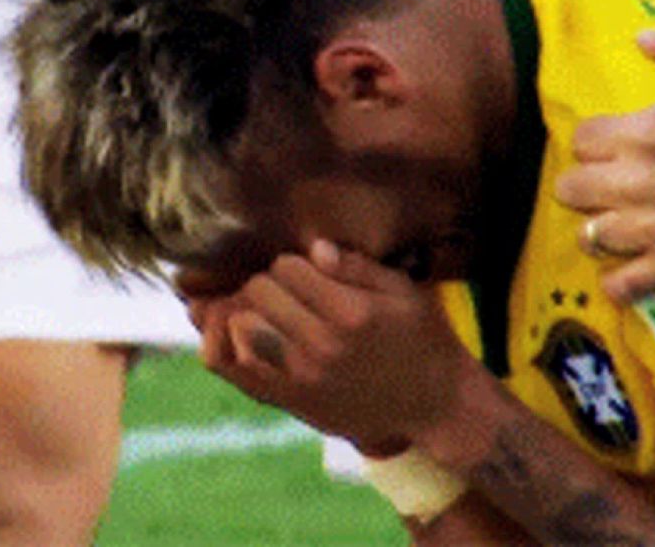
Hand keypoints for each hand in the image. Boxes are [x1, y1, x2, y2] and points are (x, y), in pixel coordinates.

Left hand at [188, 241, 475, 454]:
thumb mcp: (403, 291)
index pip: (288, 268)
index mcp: (351, 314)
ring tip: (261, 307)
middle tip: (285, 288)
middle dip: (267, 281)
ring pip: (236, 327)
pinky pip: (231, 368)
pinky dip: (221, 342)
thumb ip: (357, 267)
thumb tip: (314, 249)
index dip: (293, 261)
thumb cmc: (422, 338)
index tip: (306, 269)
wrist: (433, 405)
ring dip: (244, 309)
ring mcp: (299, 378)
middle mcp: (321, 347)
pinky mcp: (288, 401)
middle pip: (258, 292)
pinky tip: (234, 329)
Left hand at [556, 29, 654, 301]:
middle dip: (581, 187)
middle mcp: (636, 181)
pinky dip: (619, 283)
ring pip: (591, 235)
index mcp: (641, 134)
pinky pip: (627, 284)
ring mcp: (654, 226)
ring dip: (596, 230)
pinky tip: (620, 275)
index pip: (580, 140)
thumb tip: (641, 37)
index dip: (590, 143)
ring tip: (609, 226)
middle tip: (600, 187)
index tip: (604, 147)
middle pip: (571, 189)